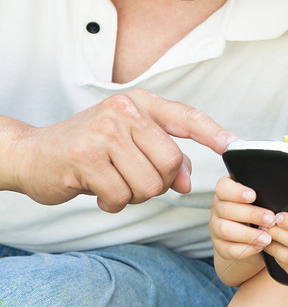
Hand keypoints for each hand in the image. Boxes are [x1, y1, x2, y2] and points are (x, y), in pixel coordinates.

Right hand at [5, 90, 236, 212]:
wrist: (33, 155)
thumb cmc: (87, 149)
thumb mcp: (128, 142)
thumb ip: (162, 155)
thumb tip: (186, 182)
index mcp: (140, 103)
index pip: (186, 116)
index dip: (214, 133)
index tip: (236, 146)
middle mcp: (124, 111)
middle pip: (170, 163)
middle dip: (157, 183)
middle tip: (131, 180)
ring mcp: (104, 131)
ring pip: (148, 184)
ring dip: (132, 195)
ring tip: (111, 182)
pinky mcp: (86, 157)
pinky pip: (121, 196)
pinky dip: (112, 203)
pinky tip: (97, 191)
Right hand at [209, 174, 277, 283]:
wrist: (253, 238)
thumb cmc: (263, 212)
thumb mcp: (266, 200)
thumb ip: (274, 192)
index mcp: (227, 191)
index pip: (223, 187)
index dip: (236, 191)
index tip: (253, 195)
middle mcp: (218, 208)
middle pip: (226, 209)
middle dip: (250, 214)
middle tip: (270, 219)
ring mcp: (216, 228)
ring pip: (225, 229)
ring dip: (248, 234)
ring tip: (267, 237)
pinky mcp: (220, 246)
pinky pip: (228, 248)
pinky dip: (245, 249)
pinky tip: (260, 247)